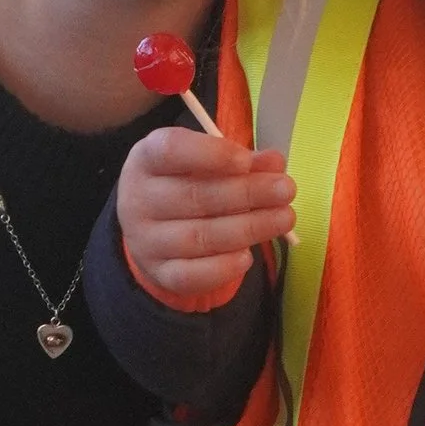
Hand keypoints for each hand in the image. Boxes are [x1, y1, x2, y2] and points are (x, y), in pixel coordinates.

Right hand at [116, 126, 294, 308]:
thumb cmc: (185, 183)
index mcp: (146, 159)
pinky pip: (192, 275)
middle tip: (286, 190)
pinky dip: (223, 268)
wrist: (151, 227)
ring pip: (199, 237)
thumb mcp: (206, 163)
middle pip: (194, 197)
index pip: (171, 150)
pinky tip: (247, 257)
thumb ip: (241, 161)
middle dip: (248, 193)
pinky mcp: (159, 273)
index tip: (247, 161)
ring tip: (284, 219)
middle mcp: (138, 199)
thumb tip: (275, 164)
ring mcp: (145, 241)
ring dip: (248, 228)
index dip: (211, 154)